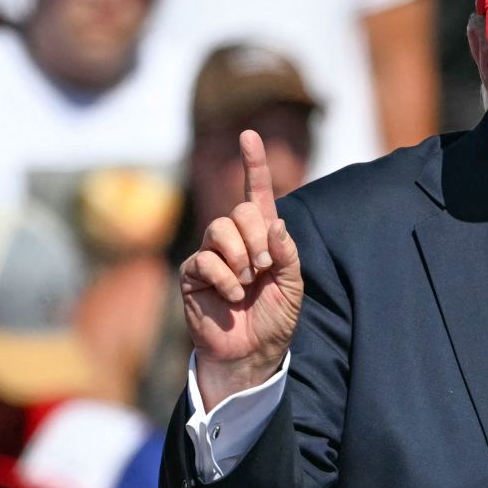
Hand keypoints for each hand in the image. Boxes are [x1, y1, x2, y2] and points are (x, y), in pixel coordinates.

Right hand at [180, 131, 302, 409]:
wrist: (252, 353)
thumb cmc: (274, 319)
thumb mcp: (293, 285)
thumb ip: (288, 252)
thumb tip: (273, 222)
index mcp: (263, 237)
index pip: (257, 193)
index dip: (253, 164)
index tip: (249, 135)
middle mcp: (235, 240)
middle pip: (240, 211)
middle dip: (257, 237)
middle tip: (265, 266)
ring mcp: (212, 255)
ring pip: (220, 229)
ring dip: (241, 256)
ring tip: (248, 281)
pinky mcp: (193, 274)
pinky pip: (204, 259)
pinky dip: (225, 277)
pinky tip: (233, 296)